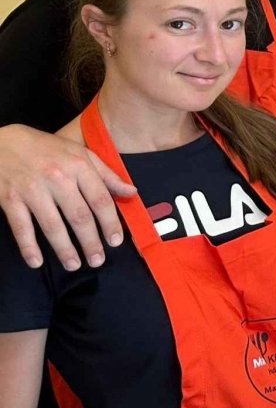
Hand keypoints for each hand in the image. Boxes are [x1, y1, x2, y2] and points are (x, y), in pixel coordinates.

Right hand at [0, 124, 133, 270]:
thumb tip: (131, 192)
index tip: (116, 241)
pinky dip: (28, 246)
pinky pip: (21, 227)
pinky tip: (36, 262)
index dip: (110, 223)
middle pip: (79, 216)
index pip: (100, 200)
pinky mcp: (10, 199)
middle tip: (98, 260)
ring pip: (53, 226)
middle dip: (90, 242)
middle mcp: (58, 178)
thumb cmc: (46, 149)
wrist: (2, 142)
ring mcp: (32, 190)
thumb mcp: (80, 153)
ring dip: (64, 249)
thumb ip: (106, 174)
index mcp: (79, 166)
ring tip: (74, 265)